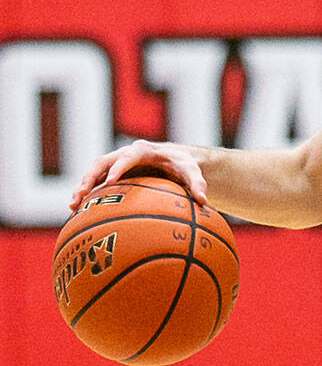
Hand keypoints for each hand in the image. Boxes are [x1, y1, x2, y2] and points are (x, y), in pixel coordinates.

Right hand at [70, 139, 208, 211]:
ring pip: (93, 173)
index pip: (128, 156)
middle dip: (90, 177)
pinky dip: (86, 195)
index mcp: (143, 151)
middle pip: (101, 163)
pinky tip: (77, 214)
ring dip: (82, 188)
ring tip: (72, 207)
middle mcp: (125, 155)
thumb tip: (204, 201)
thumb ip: (198, 184)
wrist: (176, 160)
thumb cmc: (184, 165)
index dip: (118, 167)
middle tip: (81, 195)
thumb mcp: (193, 172)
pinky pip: (95, 183)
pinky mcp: (112, 174)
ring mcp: (116, 164)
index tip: (110, 181)